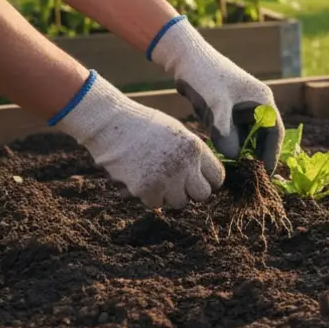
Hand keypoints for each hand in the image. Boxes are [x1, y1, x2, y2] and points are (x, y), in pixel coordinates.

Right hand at [53, 71, 223, 208]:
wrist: (111, 123)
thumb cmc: (144, 126)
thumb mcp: (178, 132)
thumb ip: (192, 153)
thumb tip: (204, 174)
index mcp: (196, 148)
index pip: (217, 178)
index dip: (208, 181)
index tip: (197, 181)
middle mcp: (186, 164)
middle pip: (202, 195)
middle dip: (191, 192)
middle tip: (176, 184)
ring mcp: (167, 178)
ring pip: (179, 202)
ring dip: (168, 194)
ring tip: (155, 177)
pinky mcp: (146, 188)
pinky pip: (155, 204)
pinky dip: (148, 196)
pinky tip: (139, 178)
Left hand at [148, 16, 283, 172]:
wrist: (185, 58)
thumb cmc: (205, 77)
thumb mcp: (216, 105)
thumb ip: (225, 132)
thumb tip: (233, 156)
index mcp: (262, 100)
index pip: (275, 132)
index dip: (272, 154)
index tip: (266, 173)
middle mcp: (257, 104)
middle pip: (263, 136)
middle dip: (257, 155)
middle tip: (250, 176)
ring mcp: (242, 107)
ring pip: (248, 135)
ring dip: (243, 151)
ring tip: (237, 170)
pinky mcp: (229, 109)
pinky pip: (235, 132)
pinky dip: (231, 144)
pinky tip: (224, 157)